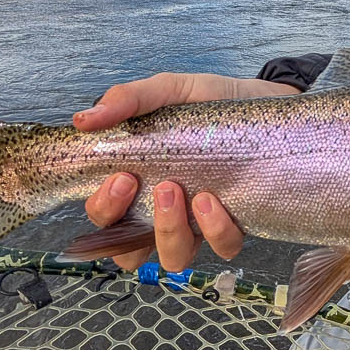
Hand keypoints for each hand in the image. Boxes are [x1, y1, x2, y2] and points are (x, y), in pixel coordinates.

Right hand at [77, 73, 298, 269]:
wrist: (266, 100)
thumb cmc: (211, 102)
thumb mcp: (169, 91)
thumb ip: (128, 100)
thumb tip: (83, 120)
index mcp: (139, 185)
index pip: (105, 219)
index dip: (103, 209)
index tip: (119, 176)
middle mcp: (164, 212)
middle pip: (129, 252)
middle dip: (129, 232)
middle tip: (149, 185)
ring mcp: (199, 224)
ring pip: (174, 258)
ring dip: (170, 233)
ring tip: (182, 191)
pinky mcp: (236, 225)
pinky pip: (222, 248)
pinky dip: (215, 231)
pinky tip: (215, 200)